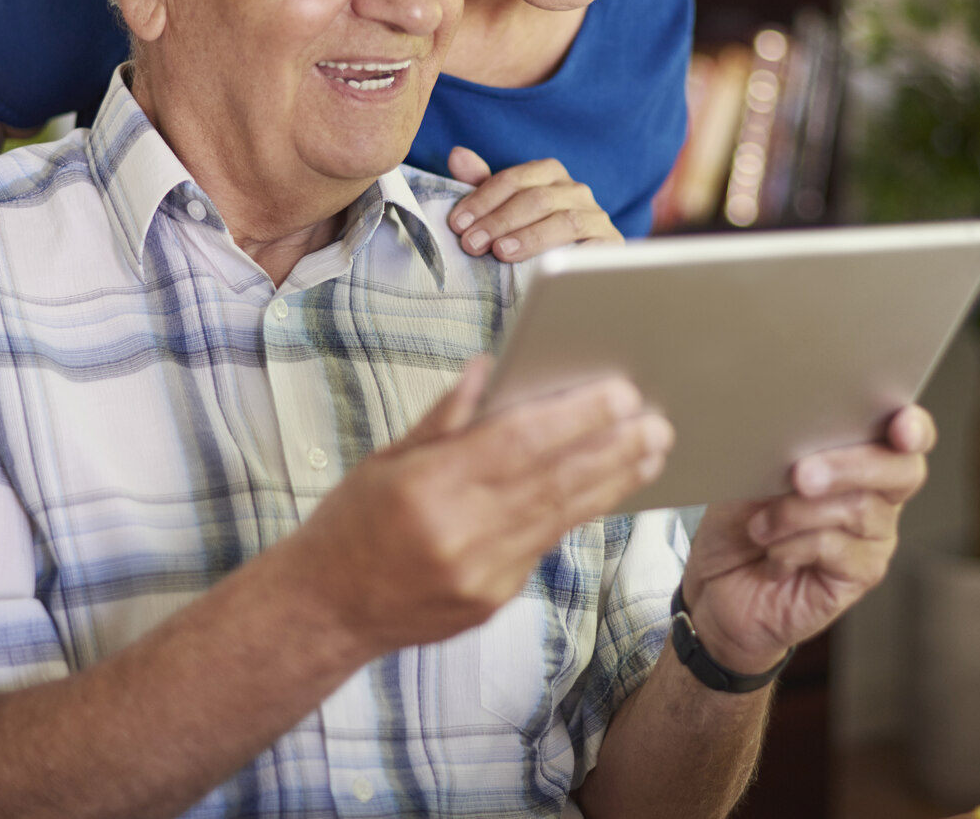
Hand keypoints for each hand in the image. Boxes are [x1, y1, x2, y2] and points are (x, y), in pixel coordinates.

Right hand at [287, 358, 673, 654]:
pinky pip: (544, 546)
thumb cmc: (351, 524)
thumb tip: (491, 368)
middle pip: (552, 480)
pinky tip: (610, 487)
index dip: (575, 416)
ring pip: (561, 516)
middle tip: (656, 418)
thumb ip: (444, 418)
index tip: (619, 392)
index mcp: (427, 486)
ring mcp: (479, 574)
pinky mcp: (491, 600)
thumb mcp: (385, 459)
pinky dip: (580, 512)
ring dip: (614, 480)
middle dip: (612, 446)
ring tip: (652, 449)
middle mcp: (458, 532)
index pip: (517, 442)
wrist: (323, 611)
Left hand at [446, 147, 622, 261]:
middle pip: (536, 198)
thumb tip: (457, 154)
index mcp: (549, 174)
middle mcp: (576, 190)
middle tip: (472, 243)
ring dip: (528, 237)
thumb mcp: (504, 211)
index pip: (513, 180)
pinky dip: (567, 255)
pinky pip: (590, 248)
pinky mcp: (610, 245)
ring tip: (501, 252)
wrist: (574, 273)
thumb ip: (482, 185)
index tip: (457, 223)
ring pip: (564, 220)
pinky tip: (544, 268)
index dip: (482, 200)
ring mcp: (596, 216)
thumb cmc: (531, 237)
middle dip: (499, 221)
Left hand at [680, 405, 935, 674]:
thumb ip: (785, 449)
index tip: (900, 427)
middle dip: (849, 466)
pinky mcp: (860, 576)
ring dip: (797, 512)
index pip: (908, 434)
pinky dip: (793, 547)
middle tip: (800, 475)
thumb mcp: (751, 472)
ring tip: (760, 525)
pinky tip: (772, 556)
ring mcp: (873, 539)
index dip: (914, 426)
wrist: (713, 583)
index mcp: (857, 456)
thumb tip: (796, 434)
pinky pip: (838, 549)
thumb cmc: (737, 520)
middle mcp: (877, 496)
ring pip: (861, 509)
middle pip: (901, 471)